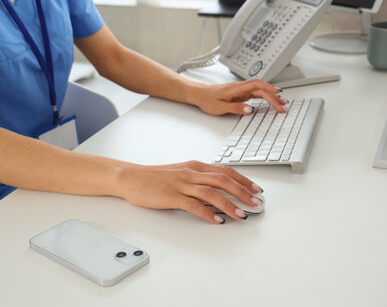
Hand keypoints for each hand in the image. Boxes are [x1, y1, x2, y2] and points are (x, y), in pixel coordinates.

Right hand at [119, 161, 263, 223]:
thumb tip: (219, 190)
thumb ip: (199, 179)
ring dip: (229, 204)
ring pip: (211, 192)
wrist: (131, 177)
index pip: (225, 171)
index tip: (256, 189)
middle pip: (223, 180)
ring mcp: (182, 184)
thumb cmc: (155, 177)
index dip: (243, 180)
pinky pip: (194, 205)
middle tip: (256, 202)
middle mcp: (191, 173)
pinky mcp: (172, 196)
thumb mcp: (181, 173)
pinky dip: (207, 213)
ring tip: (241, 214)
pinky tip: (217, 220)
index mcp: (195, 166)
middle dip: (242, 192)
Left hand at [191, 79, 286, 115]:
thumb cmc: (207, 99)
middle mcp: (241, 88)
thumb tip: (250, 109)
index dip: (268, 87)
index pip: (255, 85)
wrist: (200, 94)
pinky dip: (265, 97)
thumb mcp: (220, 107)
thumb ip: (235, 108)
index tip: (277, 92)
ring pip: (260, 91)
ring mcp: (242, 91)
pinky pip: (257, 94)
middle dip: (273, 97)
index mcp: (236, 88)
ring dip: (271, 96)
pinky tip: (271, 101)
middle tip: (282, 106)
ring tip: (282, 103)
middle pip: (261, 89)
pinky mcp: (242, 94)